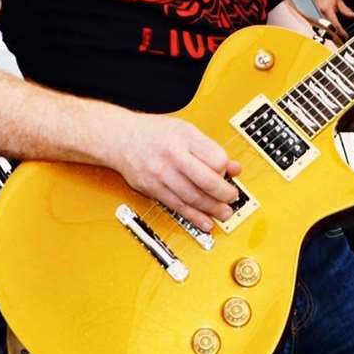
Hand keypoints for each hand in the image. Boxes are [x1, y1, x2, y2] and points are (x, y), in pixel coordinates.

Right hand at [109, 113, 243, 232]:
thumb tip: (234, 167)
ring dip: (212, 209)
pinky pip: (177, 206)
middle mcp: (173, 156)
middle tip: (232, 198)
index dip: (226, 169)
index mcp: (184, 137)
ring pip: (193, 197)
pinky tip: (205, 222)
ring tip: (224, 213)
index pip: (216, 158)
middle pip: (206, 181)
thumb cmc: (153, 132)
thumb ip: (210, 149)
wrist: (119, 138)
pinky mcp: (152, 189)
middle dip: (224, 194)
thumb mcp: (185, 131)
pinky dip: (193, 216)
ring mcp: (161, 174)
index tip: (229, 173)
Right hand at [311, 0, 353, 44]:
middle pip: (328, 30)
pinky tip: (330, 36)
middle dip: (335, 38)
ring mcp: (315, 16)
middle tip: (342, 43)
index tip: (346, 37)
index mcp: (327, 10)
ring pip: (323, 30)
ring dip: (330, 36)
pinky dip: (325, 32)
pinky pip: (319, 28)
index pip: (335, 25)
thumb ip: (347, 11)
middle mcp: (320, 15)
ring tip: (337, 42)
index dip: (341, 32)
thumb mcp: (340, 2)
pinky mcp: (313, 18)